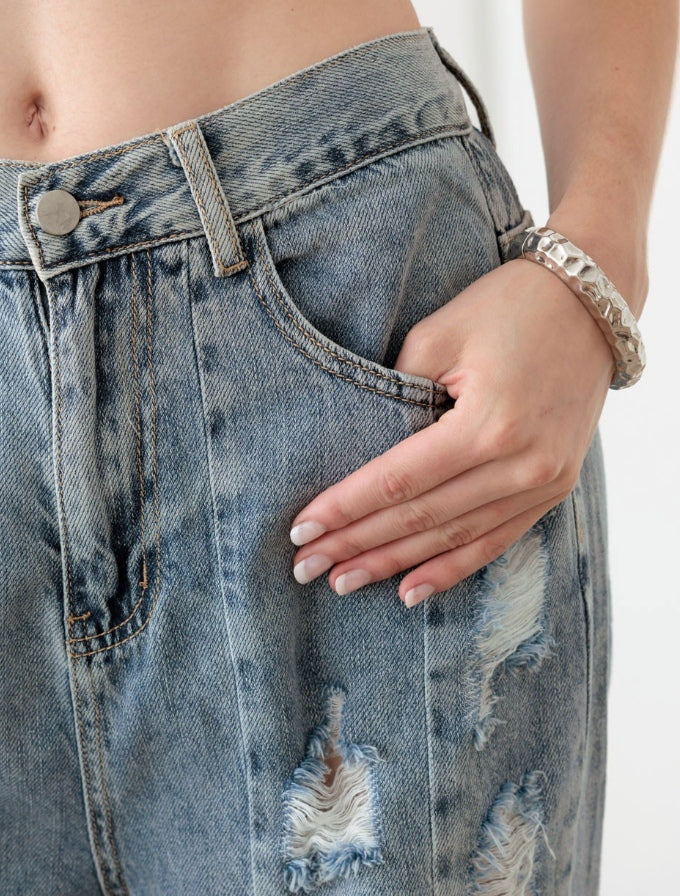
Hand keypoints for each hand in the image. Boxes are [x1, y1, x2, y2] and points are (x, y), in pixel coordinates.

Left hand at [288, 253, 616, 606]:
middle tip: (305, 567)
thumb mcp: (441, 334)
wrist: (594, 304)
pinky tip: (409, 591)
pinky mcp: (553, 490)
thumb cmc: (509, 306)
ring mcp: (542, 482)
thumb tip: (359, 452)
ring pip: (453, 538)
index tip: (301, 531)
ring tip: (343, 582)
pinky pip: (493, 541)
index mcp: (487, 424)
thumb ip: (398, 392)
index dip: (345, 509)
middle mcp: (519, 463)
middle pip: (420, 518)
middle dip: (356, 546)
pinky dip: (450, 570)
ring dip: (393, 564)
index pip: (397, 481)